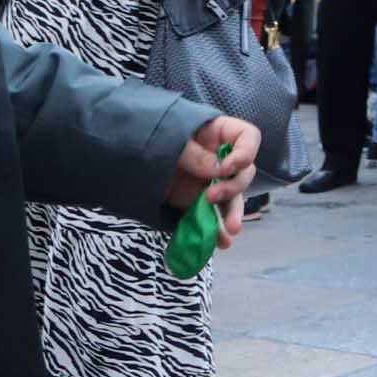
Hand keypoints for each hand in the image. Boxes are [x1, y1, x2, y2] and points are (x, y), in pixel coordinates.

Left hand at [163, 114, 258, 246]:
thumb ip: (194, 154)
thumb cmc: (151, 138)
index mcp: (218, 134)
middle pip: (244, 171)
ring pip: (233, 197)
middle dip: (232, 187)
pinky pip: (214, 216)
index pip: (248, 137)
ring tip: (230, 231)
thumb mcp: (171, 141)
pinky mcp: (200, 202)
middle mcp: (221, 158)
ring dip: (233, 214)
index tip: (228, 168)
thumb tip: (218, 170)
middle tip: (211, 197)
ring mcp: (212, 181)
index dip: (246, 152)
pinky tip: (220, 241)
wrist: (127, 162)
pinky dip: (216, 229)